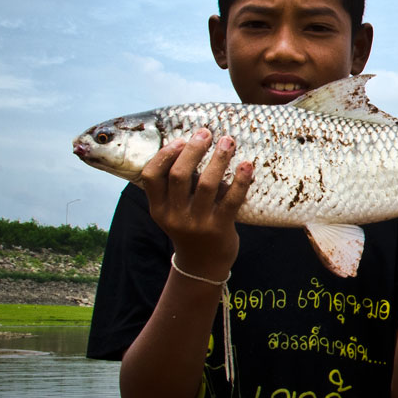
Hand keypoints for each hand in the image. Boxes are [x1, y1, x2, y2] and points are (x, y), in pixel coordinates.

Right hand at [138, 127, 254, 278]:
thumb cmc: (190, 227)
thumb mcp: (172, 210)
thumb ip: (175, 186)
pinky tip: (246, 164)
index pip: (151, 177)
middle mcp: (175, 216)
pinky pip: (231, 200)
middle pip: (179, 176)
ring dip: (218, 159)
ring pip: (206, 184)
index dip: (164, 155)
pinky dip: (240, 180)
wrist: (203, 264)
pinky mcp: (220, 228)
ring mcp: (197, 223)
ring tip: (228, 141)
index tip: (180, 139)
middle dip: (193, 150)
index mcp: (159, 208)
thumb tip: (192, 144)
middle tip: (206, 133)